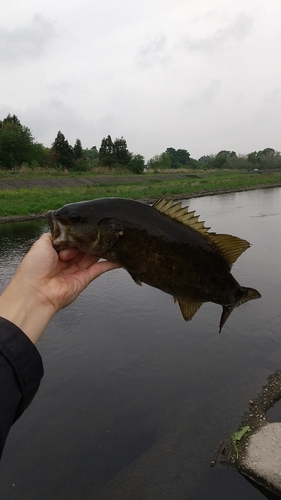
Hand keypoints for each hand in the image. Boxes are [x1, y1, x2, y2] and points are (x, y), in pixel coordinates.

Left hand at [0, 233, 118, 343]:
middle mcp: (66, 261)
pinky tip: (119, 257)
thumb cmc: (35, 268)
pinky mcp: (85, 279)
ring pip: (92, 256)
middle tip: (97, 232)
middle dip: (89, 240)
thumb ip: (55, 235)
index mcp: (55, 252)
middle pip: (83, 247)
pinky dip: (110, 263)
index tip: (84, 227)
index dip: (77, 234)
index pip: (71, 239)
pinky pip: (100, 269)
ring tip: (112, 238)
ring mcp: (76, 270)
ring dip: (101, 248)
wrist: (36, 293)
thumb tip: (65, 229)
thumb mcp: (41, 244)